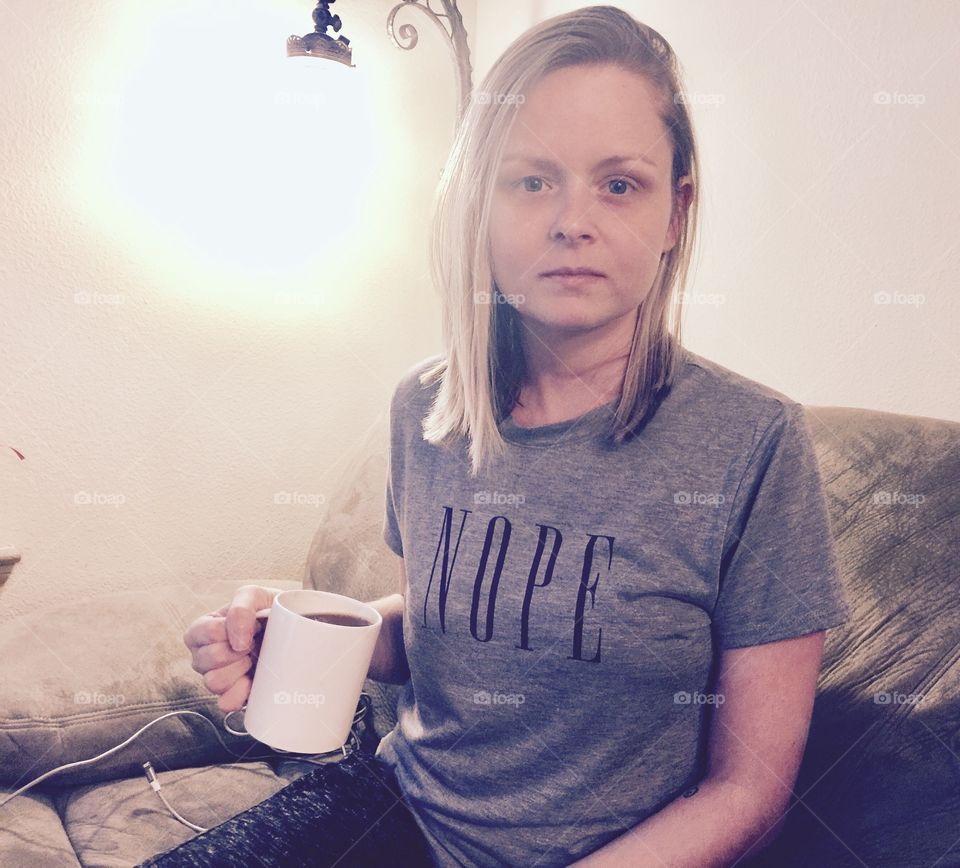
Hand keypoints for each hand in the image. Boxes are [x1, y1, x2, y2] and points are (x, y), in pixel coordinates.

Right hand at [183, 584, 280, 712]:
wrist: (294, 628)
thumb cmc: (267, 610)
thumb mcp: (254, 595)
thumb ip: (241, 607)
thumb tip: (238, 641)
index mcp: (202, 629)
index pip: (202, 632)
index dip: (228, 630)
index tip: (251, 626)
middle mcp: (204, 655)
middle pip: (207, 660)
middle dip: (236, 651)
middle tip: (253, 644)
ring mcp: (217, 677)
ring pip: (214, 682)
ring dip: (239, 670)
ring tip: (254, 660)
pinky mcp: (233, 695)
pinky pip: (226, 703)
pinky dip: (241, 694)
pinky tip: (253, 682)